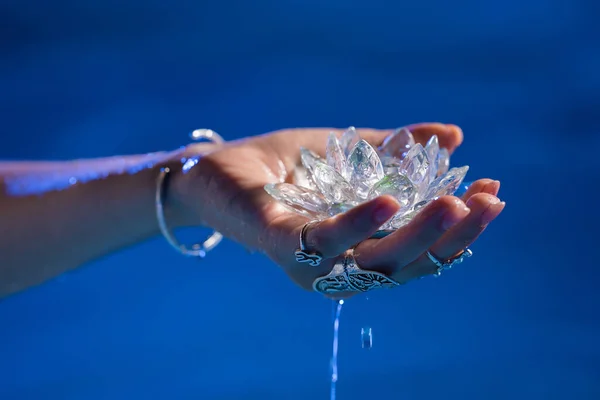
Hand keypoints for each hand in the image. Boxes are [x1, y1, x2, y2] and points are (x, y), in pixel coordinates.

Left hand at [171, 124, 504, 293]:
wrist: (218, 167)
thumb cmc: (284, 167)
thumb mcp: (349, 152)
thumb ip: (396, 148)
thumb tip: (455, 134)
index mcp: (360, 249)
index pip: (419, 250)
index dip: (458, 229)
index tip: (492, 192)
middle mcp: (341, 266)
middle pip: (407, 265)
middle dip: (451, 236)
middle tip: (487, 201)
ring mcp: (312, 261)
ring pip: (375, 261)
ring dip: (419, 235)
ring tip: (456, 203)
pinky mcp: (282, 243)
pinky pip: (325, 241)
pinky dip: (360, 224)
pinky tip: (391, 201)